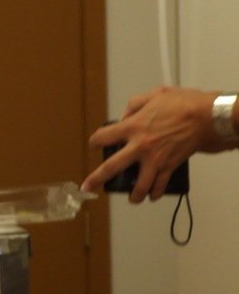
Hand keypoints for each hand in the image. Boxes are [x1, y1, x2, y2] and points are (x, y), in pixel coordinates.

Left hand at [81, 86, 216, 201]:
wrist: (206, 116)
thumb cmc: (181, 103)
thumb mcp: (153, 95)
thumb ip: (134, 105)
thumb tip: (124, 117)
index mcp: (132, 126)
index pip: (104, 137)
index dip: (96, 141)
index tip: (95, 144)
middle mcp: (139, 146)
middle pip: (111, 167)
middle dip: (96, 178)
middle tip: (87, 187)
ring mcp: (154, 159)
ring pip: (138, 185)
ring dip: (133, 195)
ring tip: (131, 198)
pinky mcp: (168, 166)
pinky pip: (160, 184)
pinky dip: (156, 192)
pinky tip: (152, 195)